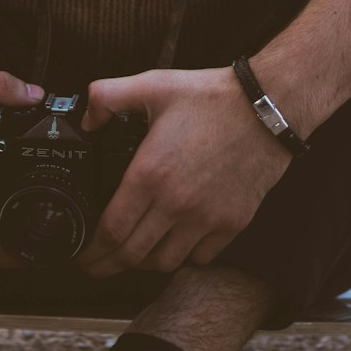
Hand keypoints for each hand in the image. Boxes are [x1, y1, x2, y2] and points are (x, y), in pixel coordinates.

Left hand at [77, 66, 292, 278]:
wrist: (267, 107)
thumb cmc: (210, 96)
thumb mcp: (152, 84)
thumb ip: (107, 96)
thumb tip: (86, 119)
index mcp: (149, 174)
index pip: (111, 230)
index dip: (92, 251)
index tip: (83, 256)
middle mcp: (175, 204)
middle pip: (132, 255)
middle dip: (108, 266)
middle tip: (97, 266)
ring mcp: (206, 218)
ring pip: (165, 262)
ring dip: (144, 264)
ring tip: (134, 254)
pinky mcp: (232, 223)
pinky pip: (200, 257)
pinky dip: (183, 257)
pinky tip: (175, 243)